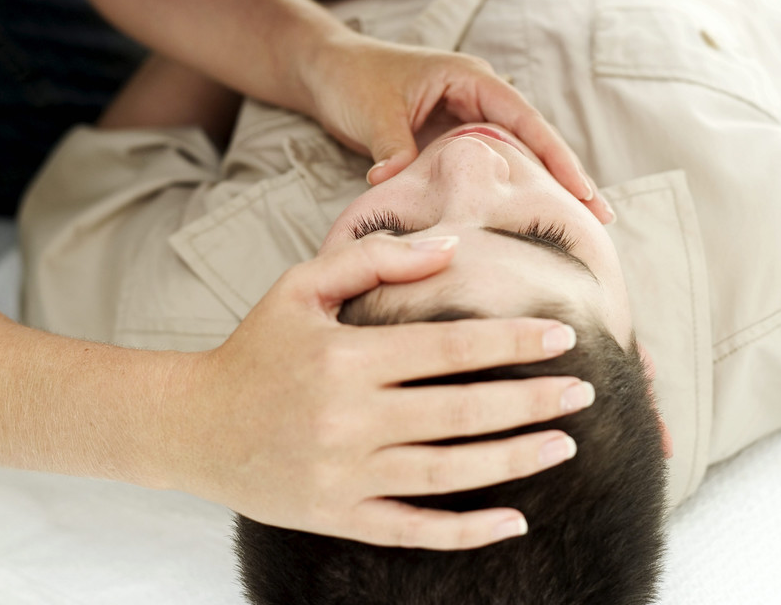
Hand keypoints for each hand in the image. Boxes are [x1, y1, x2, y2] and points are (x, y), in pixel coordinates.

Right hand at [168, 236, 589, 548]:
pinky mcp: (340, 517)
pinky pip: (416, 531)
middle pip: (463, 412)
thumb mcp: (302, 285)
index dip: (511, 340)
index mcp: (347, 358)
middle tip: (585, 391)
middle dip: (533, 399)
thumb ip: (374, 259)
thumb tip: (450, 248)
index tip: (562, 335)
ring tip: (564, 443)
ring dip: (516, 460)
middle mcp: (351, 420)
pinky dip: (468, 530)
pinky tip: (514, 519)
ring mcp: (347, 476)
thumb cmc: (256, 346)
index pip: (449, 348)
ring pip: (451, 474)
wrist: (196, 425)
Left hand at [302, 30, 612, 222]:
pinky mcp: (450, 136)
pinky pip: (488, 163)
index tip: (583, 193)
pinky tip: (521, 215)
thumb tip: (396, 181)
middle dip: (564, 175)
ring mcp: (466, 116)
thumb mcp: (374, 112)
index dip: (557, 157)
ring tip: (574, 225)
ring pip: (515, 153)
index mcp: (469, 79)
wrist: (325, 71)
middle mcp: (477, 95)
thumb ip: (393, 146)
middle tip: (598, 220)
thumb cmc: (352, 79)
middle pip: (533, 138)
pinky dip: (508, 186)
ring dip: (541, 184)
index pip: (525, 119)